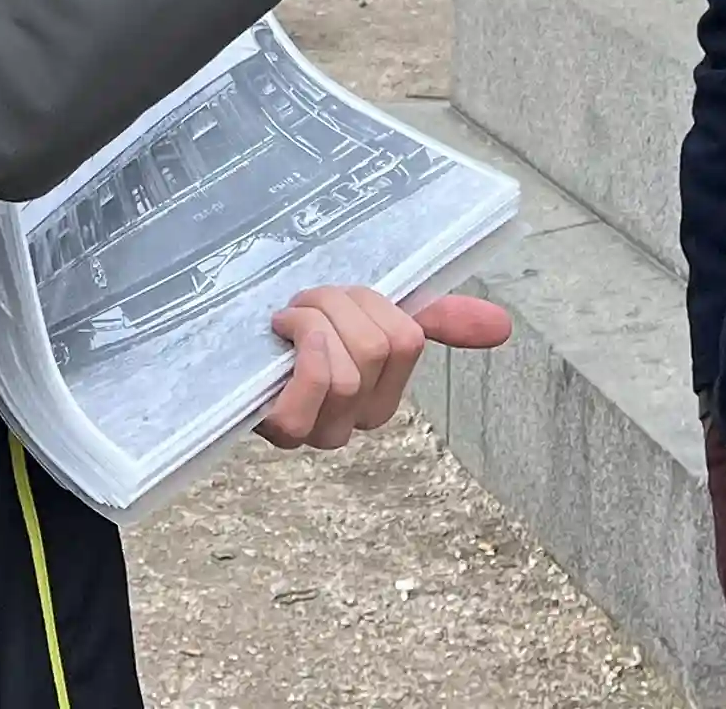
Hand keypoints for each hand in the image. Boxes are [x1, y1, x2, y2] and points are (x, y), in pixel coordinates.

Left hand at [254, 287, 512, 450]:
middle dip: (335, 305)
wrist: (223, 346)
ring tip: (287, 319)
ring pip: (344, 368)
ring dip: (312, 323)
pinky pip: (312, 389)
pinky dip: (300, 348)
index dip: (369, 302)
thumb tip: (503, 325)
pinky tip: (278, 335)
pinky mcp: (282, 431)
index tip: (338, 295)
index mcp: (383, 392)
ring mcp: (320, 430)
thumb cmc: (297, 331)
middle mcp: (356, 422)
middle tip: (305, 301)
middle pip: (374, 348)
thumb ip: (435, 318)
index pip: (406, 338)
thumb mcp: (364, 314)